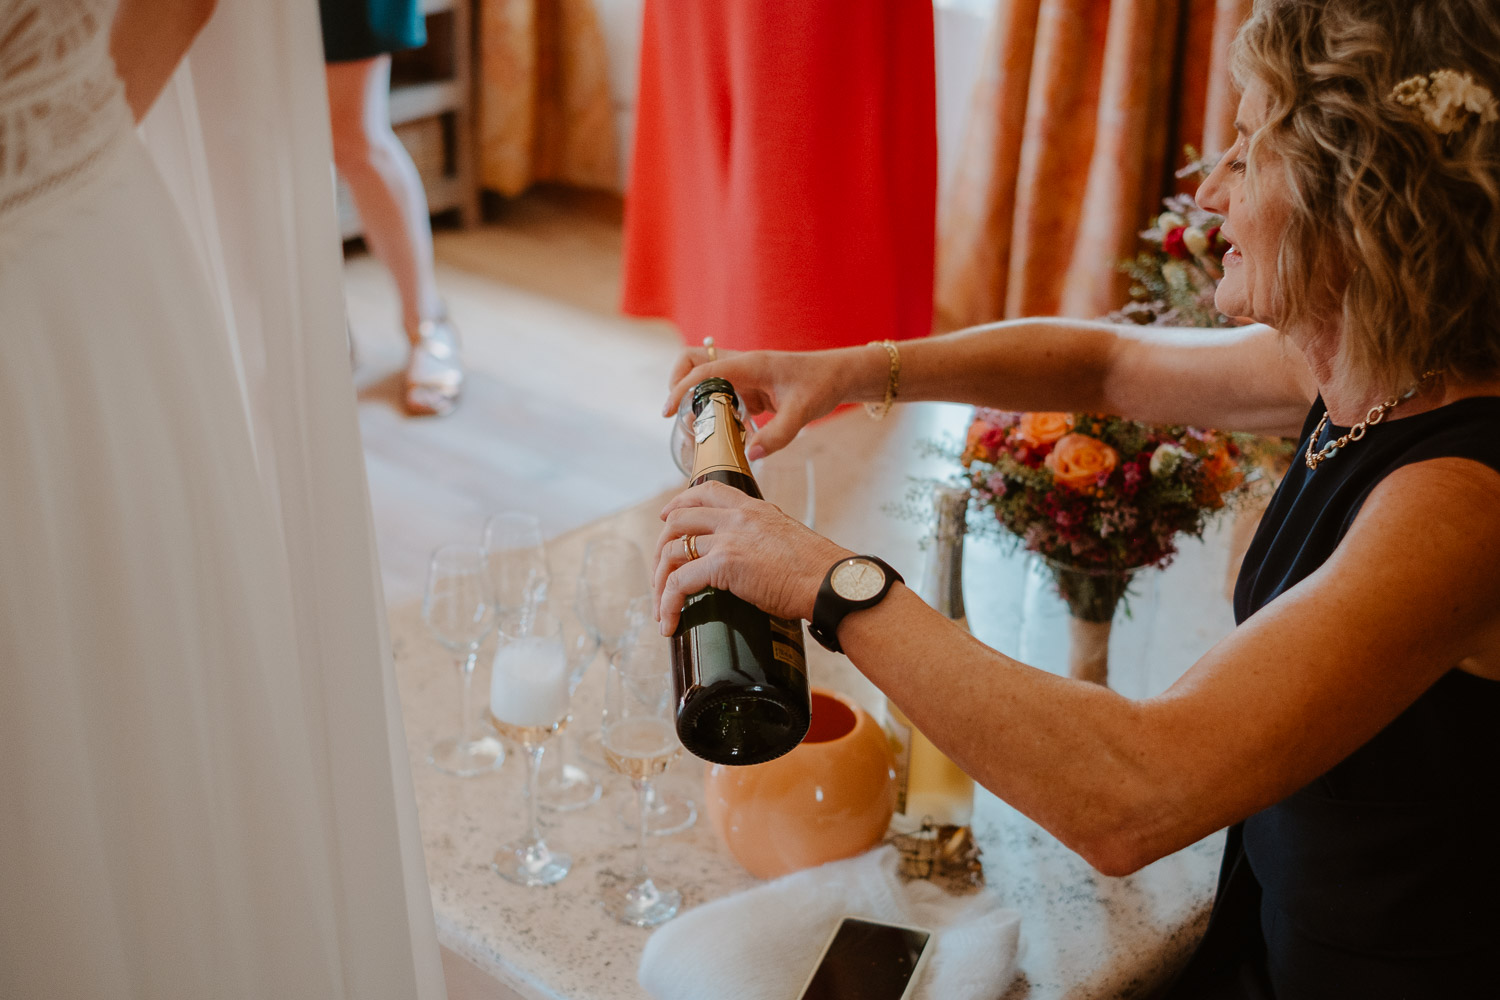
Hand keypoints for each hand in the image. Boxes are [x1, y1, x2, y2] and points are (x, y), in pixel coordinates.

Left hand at [653, 481, 851, 633]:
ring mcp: (729, 538)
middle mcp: (737, 517)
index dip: (678, 503)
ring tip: (662, 606)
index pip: (706, 491)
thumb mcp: (787, 539)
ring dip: (659, 580)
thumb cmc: (818, 571)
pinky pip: (679, 582)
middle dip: (660, 548)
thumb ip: (764, 539)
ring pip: (672, 550)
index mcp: (753, 508)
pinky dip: (668, 603)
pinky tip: (669, 620)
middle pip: (678, 519)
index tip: (666, 517)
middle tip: (658, 573)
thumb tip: (753, 560)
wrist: (830, 583)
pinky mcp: (724, 564)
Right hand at [662, 345, 865, 459]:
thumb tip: (751, 453)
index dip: (681, 389)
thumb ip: (778, 434)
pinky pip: (720, 392)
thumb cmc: (821, 386)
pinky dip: (713, 409)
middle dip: (679, 384)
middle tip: (684, 415)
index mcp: (750, 365)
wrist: (838, 376)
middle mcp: (741, 365)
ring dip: (695, 398)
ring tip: (701, 428)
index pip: (704, 370)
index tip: (667, 411)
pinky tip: (724, 431)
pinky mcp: (748, 386)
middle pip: (693, 361)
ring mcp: (743, 374)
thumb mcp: (803, 413)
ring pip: (704, 376)